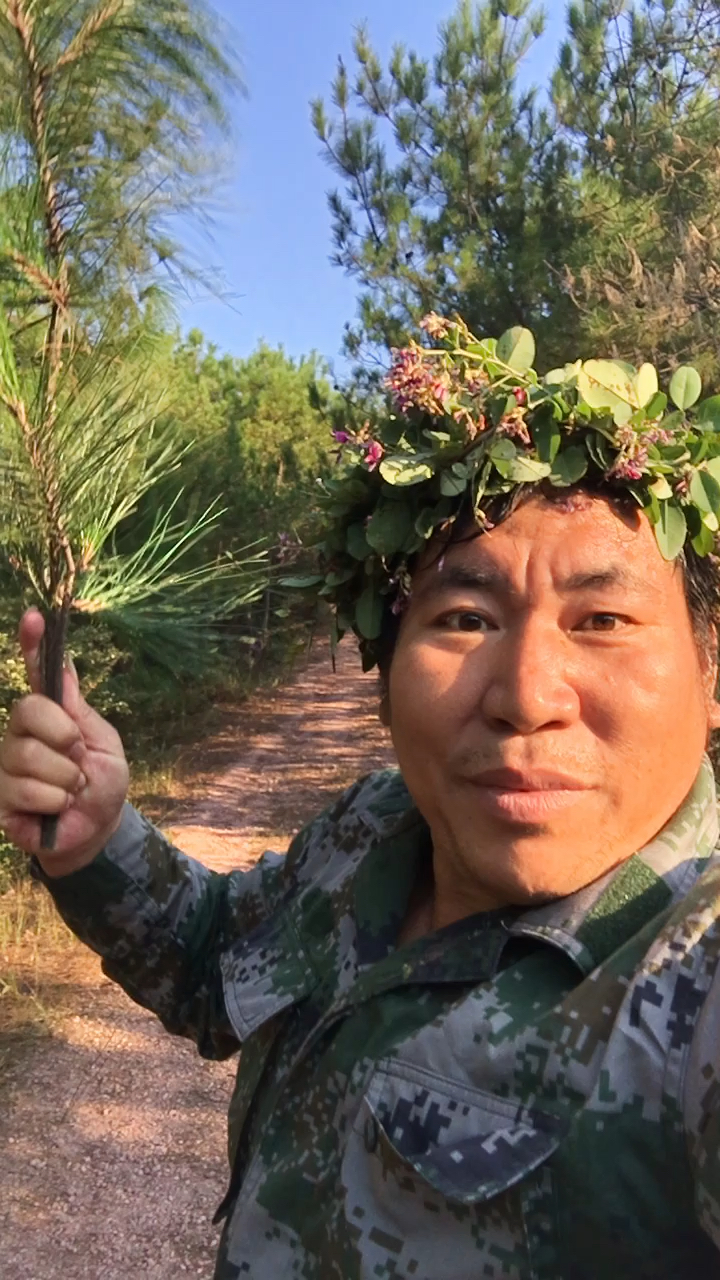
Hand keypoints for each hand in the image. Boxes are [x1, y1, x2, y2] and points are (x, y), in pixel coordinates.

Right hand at [0, 609, 129, 876]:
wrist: (98, 830)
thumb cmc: (103, 784)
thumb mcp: (103, 742)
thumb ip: (78, 710)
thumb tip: (63, 665)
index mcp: (50, 715)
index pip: (35, 674)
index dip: (31, 644)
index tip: (34, 616)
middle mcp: (20, 733)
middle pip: (27, 710)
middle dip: (63, 737)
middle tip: (79, 758)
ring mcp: (6, 764)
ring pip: (27, 755)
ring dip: (64, 777)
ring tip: (72, 790)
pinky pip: (23, 789)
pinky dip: (53, 801)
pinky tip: (57, 808)